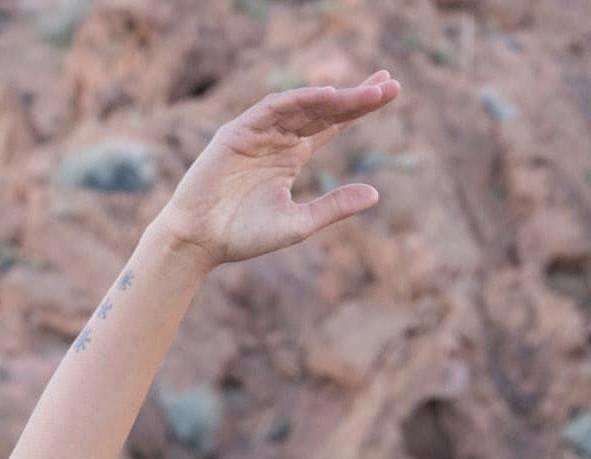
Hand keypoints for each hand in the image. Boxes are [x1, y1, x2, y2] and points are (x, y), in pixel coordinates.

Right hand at [158, 72, 399, 268]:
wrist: (200, 241)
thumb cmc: (244, 235)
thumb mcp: (299, 223)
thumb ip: (334, 207)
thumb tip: (376, 194)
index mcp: (291, 156)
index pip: (332, 124)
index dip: (359, 108)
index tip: (389, 91)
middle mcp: (278, 138)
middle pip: (323, 110)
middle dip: (356, 97)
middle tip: (390, 84)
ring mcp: (258, 132)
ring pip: (302, 106)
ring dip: (334, 97)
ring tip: (367, 93)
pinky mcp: (238, 132)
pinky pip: (272, 109)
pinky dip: (298, 101)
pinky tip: (327, 97)